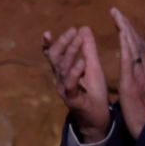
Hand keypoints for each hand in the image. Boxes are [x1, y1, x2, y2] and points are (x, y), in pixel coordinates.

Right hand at [42, 25, 110, 142]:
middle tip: (73, 31)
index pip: (51, 55)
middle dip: (62, 43)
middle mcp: (59, 78)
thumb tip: (83, 28)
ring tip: (78, 40)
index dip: (48, 44)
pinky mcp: (73, 99)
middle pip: (54, 58)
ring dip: (70, 53)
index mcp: (62, 71)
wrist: (97, 117)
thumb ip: (88, 48)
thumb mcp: (93, 66)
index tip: (48, 32)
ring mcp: (64, 89)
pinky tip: (80, 63)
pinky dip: (74, 74)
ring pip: (62, 69)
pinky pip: (70, 85)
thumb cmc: (93, 91)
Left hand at [112, 7, 144, 139]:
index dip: (130, 34)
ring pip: (134, 47)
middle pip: (137, 42)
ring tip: (116, 15)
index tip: (122, 21)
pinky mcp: (133, 82)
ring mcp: (141, 74)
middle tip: (116, 11)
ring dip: (125, 29)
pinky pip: (130, 60)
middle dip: (126, 26)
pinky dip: (126, 45)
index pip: (139, 48)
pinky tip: (121, 34)